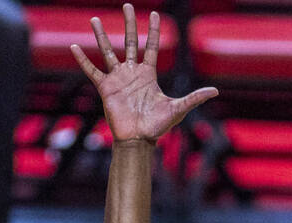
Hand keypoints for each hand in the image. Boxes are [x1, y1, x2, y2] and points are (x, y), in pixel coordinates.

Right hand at [71, 4, 215, 143]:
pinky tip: (74, 46)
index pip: (150, 46)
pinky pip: (92, 70)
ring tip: (95, 19)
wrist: (137, 140)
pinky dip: (83, 59)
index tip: (154, 13)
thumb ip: (194, 97)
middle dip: (129, 23)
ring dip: (101, 35)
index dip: (153, 30)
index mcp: (148, 74)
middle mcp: (132, 72)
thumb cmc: (157, 126)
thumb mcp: (178, 108)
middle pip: (129, 42)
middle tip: (127, 5)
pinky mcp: (105, 88)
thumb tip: (216, 92)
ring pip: (108, 51)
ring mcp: (117, 79)